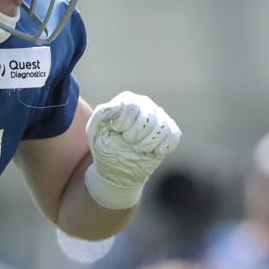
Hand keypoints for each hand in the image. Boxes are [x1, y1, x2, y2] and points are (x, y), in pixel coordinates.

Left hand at [85, 91, 180, 208]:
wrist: (117, 168)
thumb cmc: (104, 146)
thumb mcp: (95, 130)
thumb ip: (103, 113)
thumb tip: (118, 104)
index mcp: (127, 100)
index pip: (131, 107)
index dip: (123, 125)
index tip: (116, 131)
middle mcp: (145, 104)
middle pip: (148, 118)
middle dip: (134, 136)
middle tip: (127, 142)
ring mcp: (160, 116)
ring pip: (162, 128)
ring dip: (147, 144)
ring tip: (138, 147)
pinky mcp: (171, 130)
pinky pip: (172, 137)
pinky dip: (160, 148)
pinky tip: (150, 151)